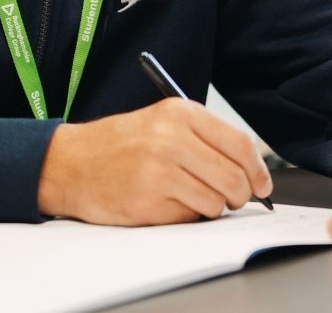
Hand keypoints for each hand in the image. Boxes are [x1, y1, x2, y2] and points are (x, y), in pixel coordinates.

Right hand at [38, 98, 272, 225]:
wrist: (70, 162)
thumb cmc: (120, 144)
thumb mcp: (162, 122)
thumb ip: (205, 139)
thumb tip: (250, 170)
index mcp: (181, 113)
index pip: (241, 144)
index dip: (258, 171)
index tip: (262, 185)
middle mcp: (172, 139)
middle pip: (234, 177)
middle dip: (239, 195)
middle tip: (230, 198)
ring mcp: (160, 171)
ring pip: (215, 202)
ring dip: (210, 207)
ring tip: (186, 196)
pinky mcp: (148, 201)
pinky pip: (189, 217)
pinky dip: (184, 215)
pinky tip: (164, 202)